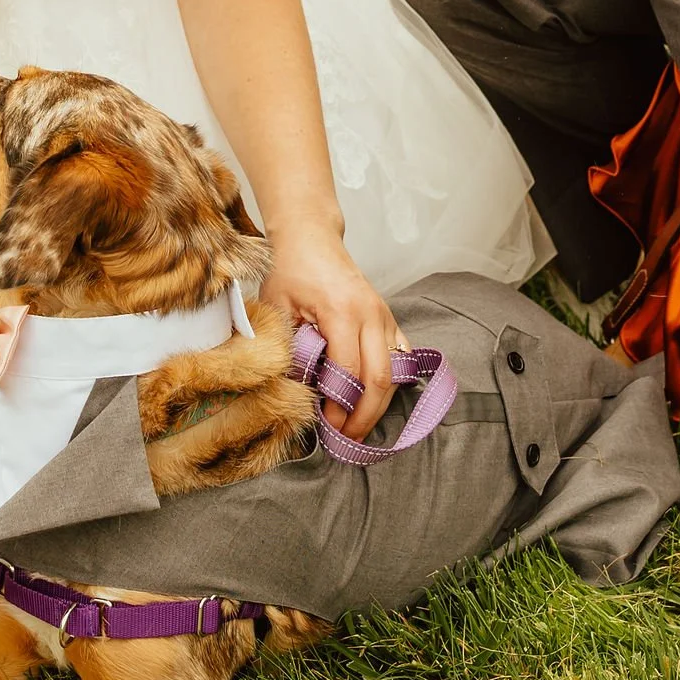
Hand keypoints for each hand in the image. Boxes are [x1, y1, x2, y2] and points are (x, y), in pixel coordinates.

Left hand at [261, 223, 400, 440]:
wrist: (312, 240)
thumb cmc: (292, 271)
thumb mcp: (278, 308)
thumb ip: (288, 348)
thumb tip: (297, 392)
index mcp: (342, 311)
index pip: (349, 370)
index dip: (341, 405)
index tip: (328, 426)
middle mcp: (372, 315)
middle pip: (381, 378)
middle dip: (365, 415)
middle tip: (346, 439)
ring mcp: (385, 317)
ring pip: (395, 373)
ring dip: (380, 405)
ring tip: (358, 429)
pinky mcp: (390, 320)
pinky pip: (401, 359)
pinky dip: (391, 384)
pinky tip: (374, 403)